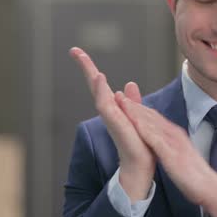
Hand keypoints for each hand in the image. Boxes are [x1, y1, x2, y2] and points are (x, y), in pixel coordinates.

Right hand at [69, 47, 154, 201]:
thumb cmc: (139, 144)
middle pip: (95, 85)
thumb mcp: (137, 116)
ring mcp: (111, 118)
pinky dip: (102, 92)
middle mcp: (110, 111)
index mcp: (114, 107)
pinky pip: (107, 107)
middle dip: (86, 67)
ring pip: (99, 94)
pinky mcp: (117, 126)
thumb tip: (128, 84)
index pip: (99, 84)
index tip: (78, 52)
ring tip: (85, 60)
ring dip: (93, 79)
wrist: (141, 165)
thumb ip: (133, 100)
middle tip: (74, 50)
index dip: (90, 68)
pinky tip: (100, 79)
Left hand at [119, 98, 216, 216]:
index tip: (128, 103)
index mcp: (177, 135)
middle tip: (121, 96)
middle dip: (136, 106)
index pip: (156, 118)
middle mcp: (175, 135)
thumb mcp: (182, 154)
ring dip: (138, 113)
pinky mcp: (172, 155)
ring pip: (153, 124)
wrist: (208, 186)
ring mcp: (174, 143)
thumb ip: (173, 145)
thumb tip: (163, 142)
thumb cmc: (195, 174)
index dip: (141, 109)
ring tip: (123, 104)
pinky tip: (135, 124)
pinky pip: (157, 140)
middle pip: (153, 117)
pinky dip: (146, 130)